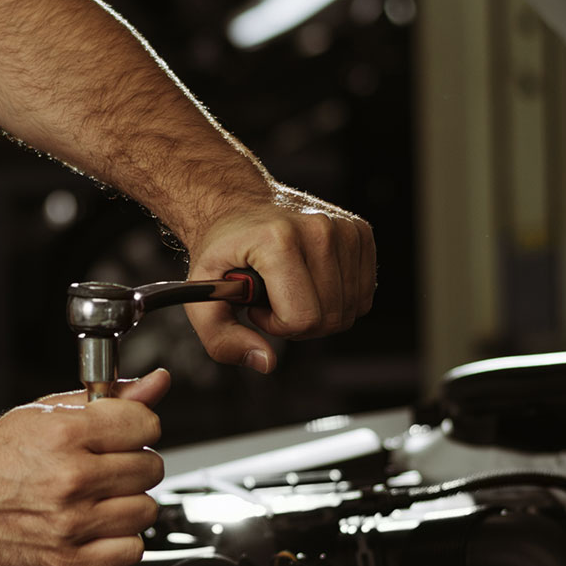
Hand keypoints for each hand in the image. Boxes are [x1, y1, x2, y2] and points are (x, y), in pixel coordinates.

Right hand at [0, 371, 171, 565]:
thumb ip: (109, 399)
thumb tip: (155, 383)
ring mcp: (70, 524)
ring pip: (145, 511)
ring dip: (128, 504)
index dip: (138, 428)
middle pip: (150, 469)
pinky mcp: (67, 561)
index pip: (146, 426)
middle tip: (106, 467)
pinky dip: (120, 541)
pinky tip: (97, 527)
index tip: (125, 435)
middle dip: (133, 465)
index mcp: (65, 434)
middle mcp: (70, 479)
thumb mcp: (48, 412)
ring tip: (99, 498)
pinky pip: (130, 551)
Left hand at [184, 186, 374, 372]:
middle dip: (298, 323)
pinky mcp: (361, 231)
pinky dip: (337, 298)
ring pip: (349, 310)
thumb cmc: (222, 248)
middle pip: (330, 319)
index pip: (302, 318)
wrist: (236, 203)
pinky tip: (311, 280)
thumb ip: (223, 340)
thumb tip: (266, 362)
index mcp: (278, 240)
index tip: (257, 307)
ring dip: (318, 311)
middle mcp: (318, 228)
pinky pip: (363, 293)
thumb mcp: (202, 296)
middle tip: (272, 299)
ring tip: (288, 287)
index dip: (276, 326)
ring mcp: (344, 228)